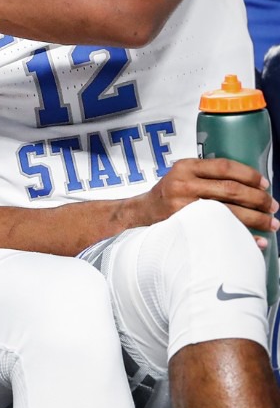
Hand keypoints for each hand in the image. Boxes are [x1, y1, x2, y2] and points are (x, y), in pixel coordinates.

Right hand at [129, 158, 277, 246]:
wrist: (140, 214)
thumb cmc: (168, 195)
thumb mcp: (182, 176)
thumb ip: (207, 176)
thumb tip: (251, 186)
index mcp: (185, 167)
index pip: (225, 167)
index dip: (250, 175)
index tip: (265, 185)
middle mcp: (183, 184)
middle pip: (231, 190)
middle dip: (259, 199)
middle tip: (273, 206)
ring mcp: (183, 206)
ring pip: (229, 210)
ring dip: (257, 218)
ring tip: (271, 223)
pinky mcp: (183, 225)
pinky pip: (220, 230)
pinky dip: (243, 236)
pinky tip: (257, 240)